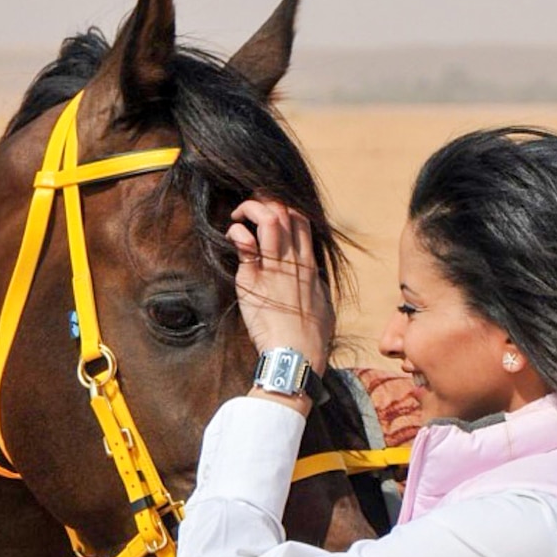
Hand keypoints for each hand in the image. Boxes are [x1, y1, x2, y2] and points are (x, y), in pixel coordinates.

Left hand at [226, 198, 333, 375]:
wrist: (297, 356)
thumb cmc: (312, 337)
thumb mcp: (323, 303)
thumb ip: (317, 284)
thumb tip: (315, 277)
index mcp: (310, 264)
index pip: (301, 219)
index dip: (284, 206)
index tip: (271, 211)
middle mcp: (294, 260)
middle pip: (284, 211)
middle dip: (265, 200)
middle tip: (250, 208)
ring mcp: (274, 267)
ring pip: (268, 218)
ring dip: (250, 209)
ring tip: (239, 216)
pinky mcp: (252, 280)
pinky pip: (245, 243)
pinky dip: (237, 232)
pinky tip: (233, 235)